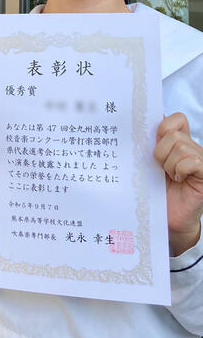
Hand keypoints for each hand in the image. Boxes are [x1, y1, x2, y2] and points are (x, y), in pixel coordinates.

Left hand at [154, 112, 202, 254]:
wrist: (169, 219)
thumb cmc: (158, 191)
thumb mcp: (150, 163)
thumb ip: (149, 143)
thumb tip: (141, 122)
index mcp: (179, 142)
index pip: (176, 119)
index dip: (163, 127)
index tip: (153, 144)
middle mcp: (193, 148)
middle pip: (173, 133)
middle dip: (160, 151)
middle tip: (160, 167)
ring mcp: (201, 160)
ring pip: (181, 146)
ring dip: (169, 163)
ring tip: (170, 176)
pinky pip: (191, 161)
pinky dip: (180, 170)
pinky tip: (179, 180)